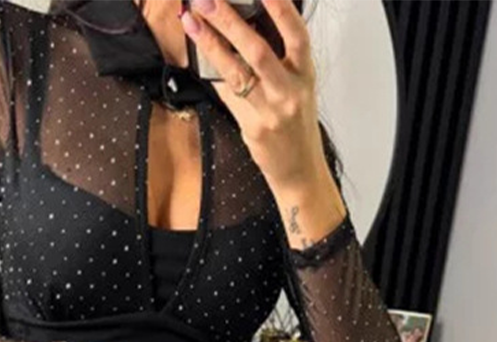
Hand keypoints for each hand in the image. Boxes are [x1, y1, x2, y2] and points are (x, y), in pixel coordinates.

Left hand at [179, 0, 324, 191]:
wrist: (299, 170)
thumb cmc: (296, 125)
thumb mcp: (297, 88)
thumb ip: (277, 61)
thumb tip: (243, 28)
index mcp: (305, 74)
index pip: (296, 33)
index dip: (281, 8)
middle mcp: (289, 91)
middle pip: (257, 50)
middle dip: (229, 20)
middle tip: (206, 0)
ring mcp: (270, 111)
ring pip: (236, 72)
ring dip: (210, 43)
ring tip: (191, 21)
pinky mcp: (252, 128)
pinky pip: (228, 95)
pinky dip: (212, 73)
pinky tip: (198, 54)